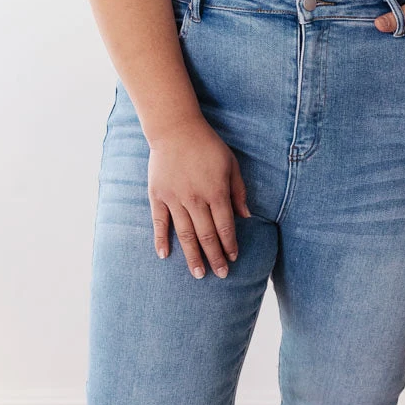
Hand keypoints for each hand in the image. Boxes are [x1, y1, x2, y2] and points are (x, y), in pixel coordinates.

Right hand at [147, 116, 250, 277]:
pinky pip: (159, 222)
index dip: (230, 245)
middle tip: (220, 275)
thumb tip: (247, 217)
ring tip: (198, 274)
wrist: (175, 129)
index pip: (225, 226)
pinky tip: (164, 255)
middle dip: (215, 257)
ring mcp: (174, 199)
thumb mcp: (231, 164)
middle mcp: (195, 199)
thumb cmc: (208, 146)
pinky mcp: (158, 195)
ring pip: (185, 234)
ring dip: (192, 256)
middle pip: (207, 235)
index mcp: (216, 192)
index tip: (233, 259)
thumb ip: (238, 192)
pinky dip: (161, 239)